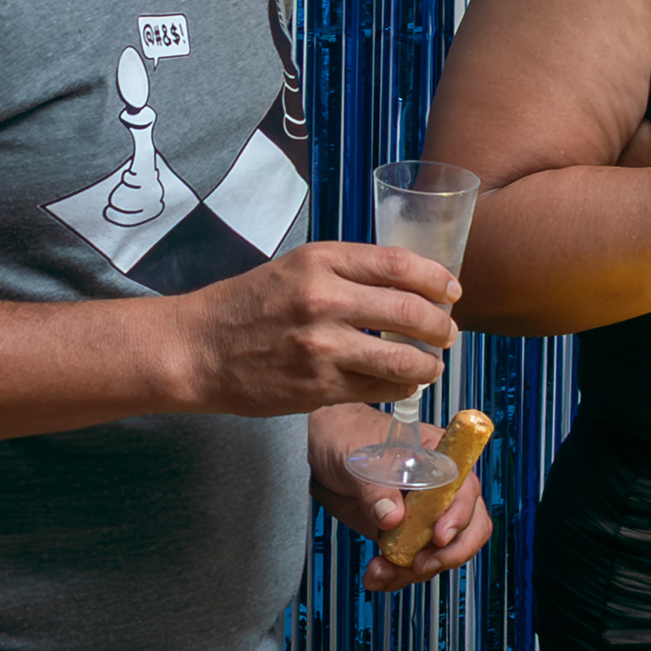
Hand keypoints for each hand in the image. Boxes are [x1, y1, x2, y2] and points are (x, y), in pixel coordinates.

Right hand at [170, 244, 457, 416]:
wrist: (198, 348)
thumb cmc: (248, 307)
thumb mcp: (295, 268)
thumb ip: (347, 272)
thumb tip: (408, 286)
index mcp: (320, 261)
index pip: (400, 264)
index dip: (437, 279)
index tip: (451, 291)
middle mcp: (323, 300)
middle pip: (411, 313)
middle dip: (442, 327)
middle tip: (448, 333)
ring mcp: (321, 347)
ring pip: (403, 360)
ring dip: (428, 365)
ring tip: (431, 365)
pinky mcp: (318, 387)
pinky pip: (378, 389)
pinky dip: (398, 387)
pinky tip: (399, 383)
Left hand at [308, 406, 495, 589]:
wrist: (321, 449)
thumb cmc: (346, 437)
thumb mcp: (356, 457)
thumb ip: (374, 487)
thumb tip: (392, 517)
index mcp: (439, 458)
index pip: (466, 489)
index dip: (459, 515)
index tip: (439, 536)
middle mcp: (441, 489)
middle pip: (469, 528)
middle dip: (448, 554)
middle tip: (418, 565)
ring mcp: (425, 515)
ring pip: (442, 553)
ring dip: (415, 571)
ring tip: (379, 572)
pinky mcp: (407, 536)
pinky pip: (415, 563)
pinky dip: (398, 575)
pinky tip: (376, 576)